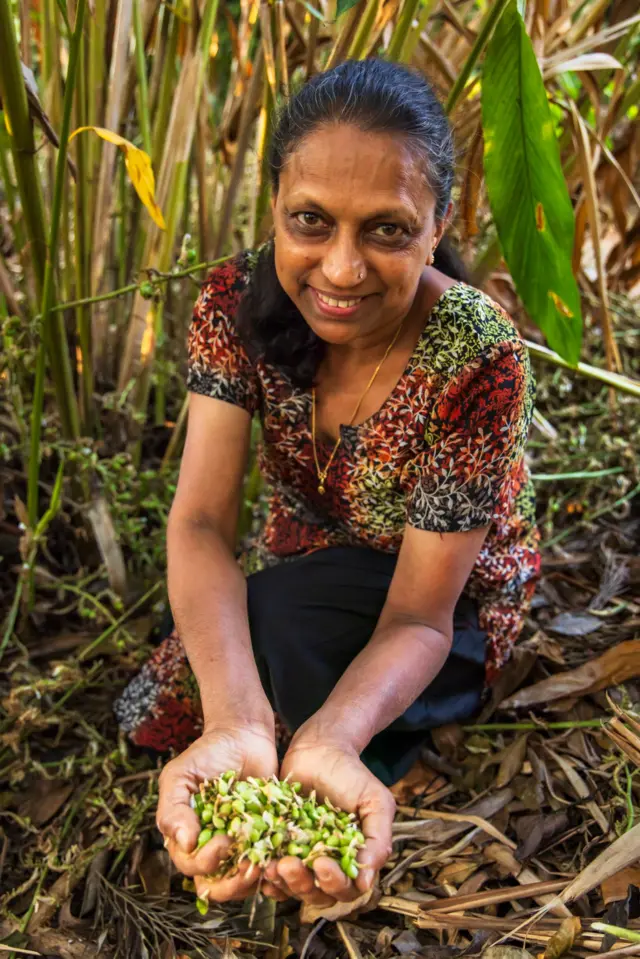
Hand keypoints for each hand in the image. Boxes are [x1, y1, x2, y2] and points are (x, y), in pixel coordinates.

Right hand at [156, 723, 283, 901]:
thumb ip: (173, 809)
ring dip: (252, 880)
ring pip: (241, 882)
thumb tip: (184, 844)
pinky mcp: (264, 840)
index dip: (205, 863)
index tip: (222, 842)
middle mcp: (210, 848)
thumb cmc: (207, 754)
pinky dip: (273, 868)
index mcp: (186, 838)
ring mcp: (239, 846)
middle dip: (231, 883)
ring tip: (266, 865)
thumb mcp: (180, 775)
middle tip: (248, 864)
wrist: (243, 736)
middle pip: (215, 885)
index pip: (191, 866)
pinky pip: (267, 864)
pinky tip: (282, 860)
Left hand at [264, 736, 394, 908]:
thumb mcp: (375, 802)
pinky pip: (271, 871)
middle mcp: (327, 863)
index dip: (335, 883)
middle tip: (290, 865)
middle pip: (317, 894)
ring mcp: (302, 856)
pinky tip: (260, 865)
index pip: (347, 889)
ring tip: (272, 866)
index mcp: (352, 859)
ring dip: (282, 882)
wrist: (320, 748)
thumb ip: (378, 839)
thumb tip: (366, 882)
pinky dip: (265, 875)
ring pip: (292, 887)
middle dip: (303, 884)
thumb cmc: (352, 774)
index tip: (323, 863)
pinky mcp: (278, 846)